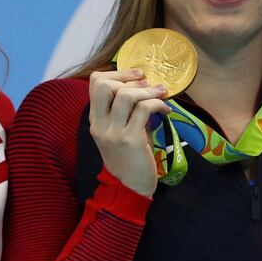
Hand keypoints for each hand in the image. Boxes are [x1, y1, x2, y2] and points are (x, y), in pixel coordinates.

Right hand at [88, 69, 170, 197]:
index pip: (95, 83)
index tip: (136, 76)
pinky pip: (144, 109)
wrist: (130, 187)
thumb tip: (145, 87)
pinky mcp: (131, 139)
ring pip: (127, 95)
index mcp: (96, 119)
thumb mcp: (121, 130)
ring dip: (148, 90)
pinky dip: (158, 104)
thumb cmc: (129, 157)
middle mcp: (100, 124)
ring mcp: (114, 132)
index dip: (116, 73)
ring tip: (161, 93)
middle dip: (129, 77)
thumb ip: (126, 110)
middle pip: (105, 85)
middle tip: (147, 82)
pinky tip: (166, 110)